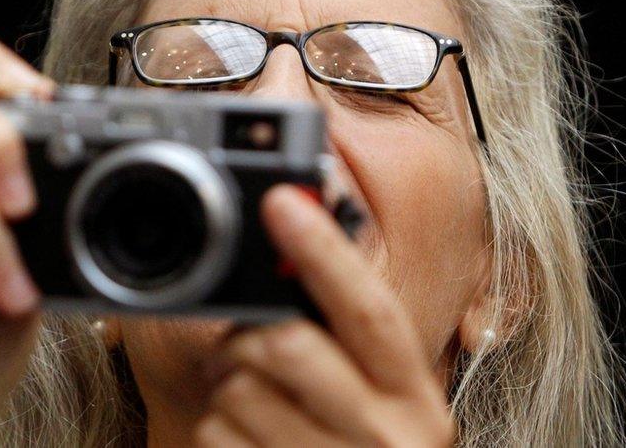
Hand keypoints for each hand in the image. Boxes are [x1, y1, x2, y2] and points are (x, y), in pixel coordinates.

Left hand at [195, 185, 455, 446]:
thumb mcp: (385, 398)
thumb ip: (350, 338)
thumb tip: (299, 254)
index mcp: (412, 393)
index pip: (367, 309)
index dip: (323, 251)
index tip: (280, 201)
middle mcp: (384, 435)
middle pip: (288, 346)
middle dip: (245, 338)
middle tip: (238, 347)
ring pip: (237, 391)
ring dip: (223, 386)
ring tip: (243, 400)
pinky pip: (214, 435)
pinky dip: (213, 427)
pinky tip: (242, 438)